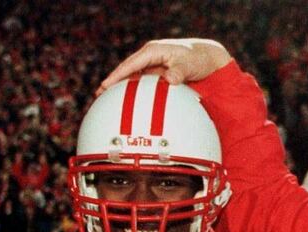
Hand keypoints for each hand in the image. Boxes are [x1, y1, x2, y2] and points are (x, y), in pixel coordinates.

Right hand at [96, 38, 232, 95]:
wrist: (208, 59)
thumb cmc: (198, 58)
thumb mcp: (189, 64)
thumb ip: (179, 71)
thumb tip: (169, 79)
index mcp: (153, 51)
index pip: (131, 64)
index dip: (118, 75)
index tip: (106, 85)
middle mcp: (150, 58)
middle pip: (127, 71)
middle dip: (113, 82)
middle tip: (99, 95)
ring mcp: (152, 67)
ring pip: (133, 78)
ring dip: (122, 89)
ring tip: (107, 102)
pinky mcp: (157, 75)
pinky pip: (143, 84)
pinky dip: (135, 93)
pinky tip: (128, 104)